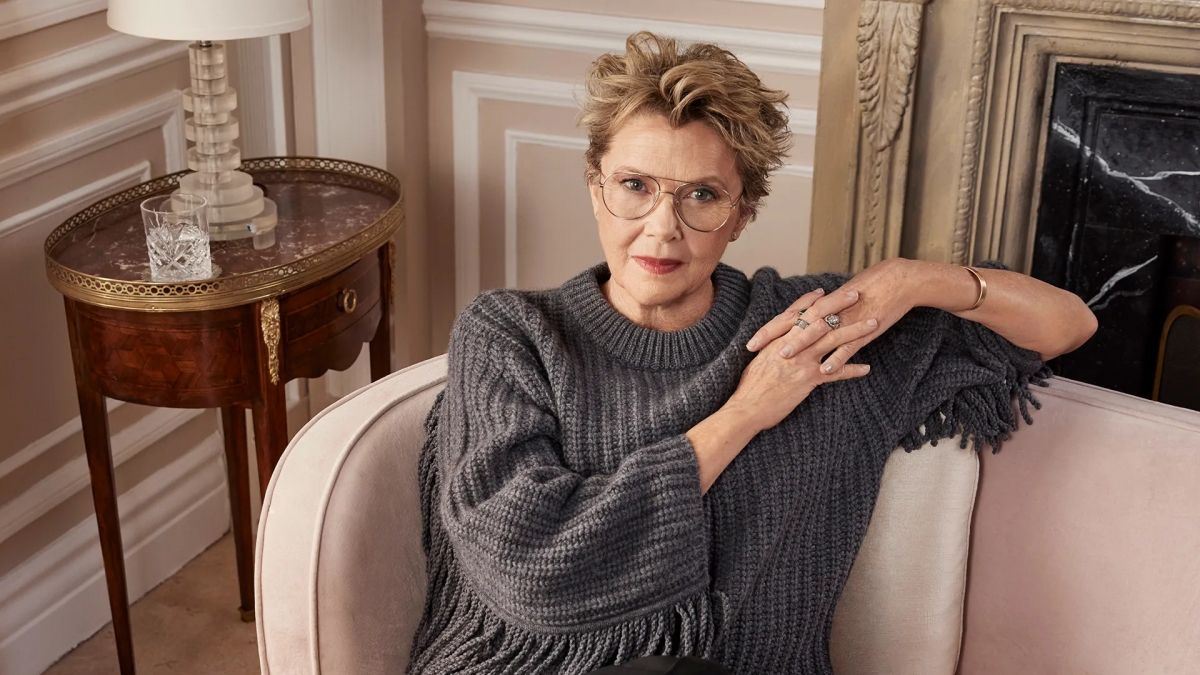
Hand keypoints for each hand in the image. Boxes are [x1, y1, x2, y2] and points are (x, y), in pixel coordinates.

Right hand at [727, 295, 878, 432]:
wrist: (746, 408)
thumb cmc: (750, 387)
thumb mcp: (759, 361)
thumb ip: (772, 349)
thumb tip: (781, 345)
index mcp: (777, 339)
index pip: (797, 313)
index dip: (811, 301)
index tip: (825, 291)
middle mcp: (791, 345)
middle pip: (819, 318)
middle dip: (839, 305)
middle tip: (856, 295)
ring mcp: (801, 360)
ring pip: (833, 339)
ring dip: (855, 330)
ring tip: (873, 323)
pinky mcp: (808, 379)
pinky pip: (836, 372)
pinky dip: (852, 369)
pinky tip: (866, 368)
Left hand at [746, 259, 917, 361]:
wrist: (899, 280)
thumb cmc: (870, 287)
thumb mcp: (841, 300)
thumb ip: (823, 313)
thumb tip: (806, 322)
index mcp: (822, 304)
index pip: (788, 317)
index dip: (769, 330)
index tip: (751, 342)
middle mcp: (830, 310)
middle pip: (796, 324)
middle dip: (774, 337)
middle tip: (754, 350)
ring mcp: (846, 320)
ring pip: (819, 333)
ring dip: (802, 345)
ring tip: (784, 357)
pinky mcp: (864, 329)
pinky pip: (848, 346)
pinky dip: (838, 358)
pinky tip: (826, 370)